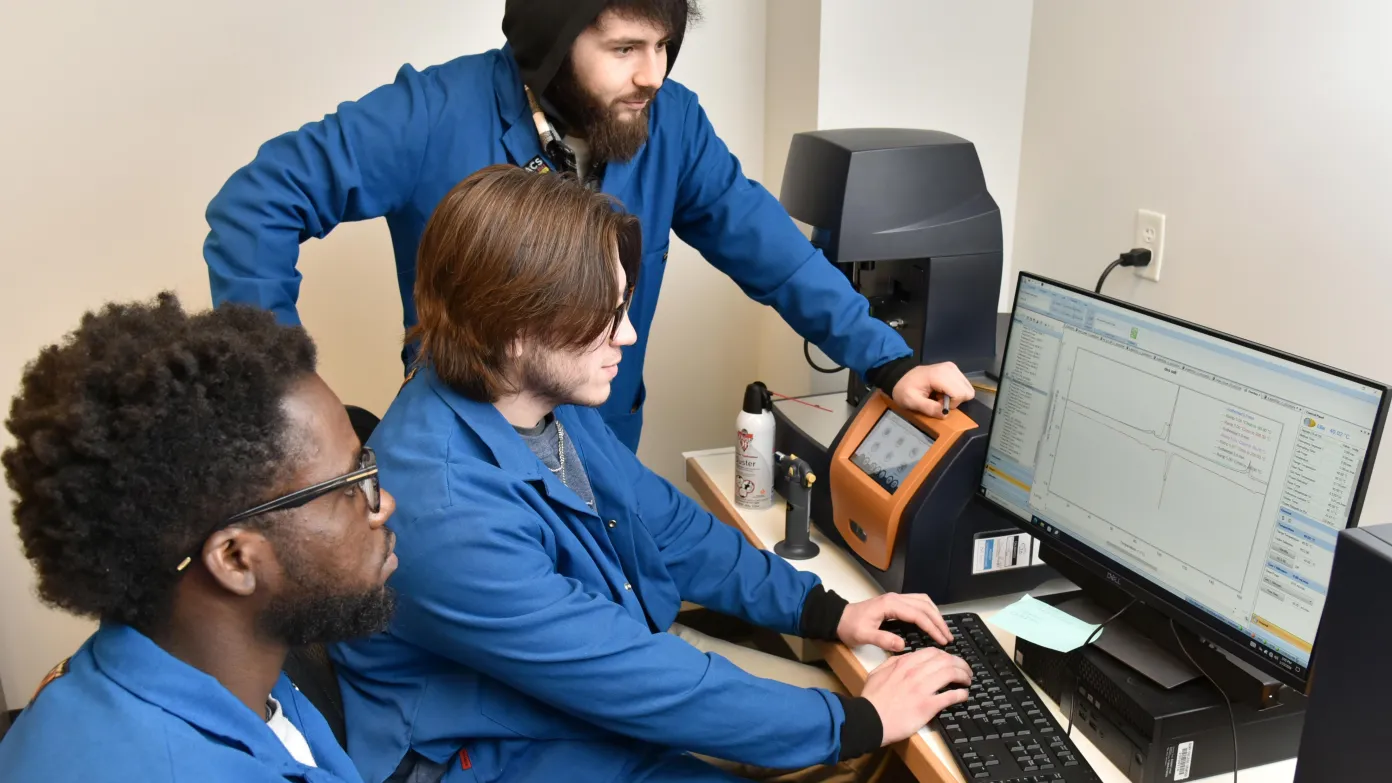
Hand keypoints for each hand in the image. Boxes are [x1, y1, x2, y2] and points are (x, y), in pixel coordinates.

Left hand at [837, 592, 952, 650]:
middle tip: (948, 637)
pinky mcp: (894, 603)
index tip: (942, 640)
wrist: (838, 618)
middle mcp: (895, 598)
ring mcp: (895, 599)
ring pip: (923, 601)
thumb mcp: (863, 635)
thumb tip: (902, 645)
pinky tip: (931, 621)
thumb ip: (882, 639)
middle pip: (925, 606)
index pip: (918, 615)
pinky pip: (917, 603)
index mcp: (890, 605)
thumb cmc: (849, 626)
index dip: (932, 628)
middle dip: (939, 621)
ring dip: (935, 614)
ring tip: (943, 630)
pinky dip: (928, 611)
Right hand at [862, 648, 972, 745]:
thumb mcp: (878, 672)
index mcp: (904, 663)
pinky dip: (961, 694)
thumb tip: (906, 656)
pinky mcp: (928, 706)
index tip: (951, 661)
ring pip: (951, 674)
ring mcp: (923, 689)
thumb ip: (893, 661)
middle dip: (960, 663)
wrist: (870, 719)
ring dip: (964, 676)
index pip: (933, 652)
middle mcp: (916, 673)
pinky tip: (964, 695)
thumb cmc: (872, 699)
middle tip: (966, 670)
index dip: (946, 655)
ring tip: (967, 680)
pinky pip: (951, 696)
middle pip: (946, 660)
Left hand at [891, 362, 974, 417]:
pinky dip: (954, 392)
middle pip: (967, 392)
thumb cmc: (904, 390)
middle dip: (954, 401)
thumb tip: (945, 414)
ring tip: (939, 395)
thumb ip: (928, 408)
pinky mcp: (954, 370)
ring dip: (955, 397)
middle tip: (938, 400)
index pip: (960, 394)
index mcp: (940, 374)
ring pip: (967, 389)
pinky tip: (941, 391)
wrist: (901, 378)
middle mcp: (950, 368)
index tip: (937, 403)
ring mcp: (953, 368)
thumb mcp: (911, 401)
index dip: (951, 404)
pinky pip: (963, 386)